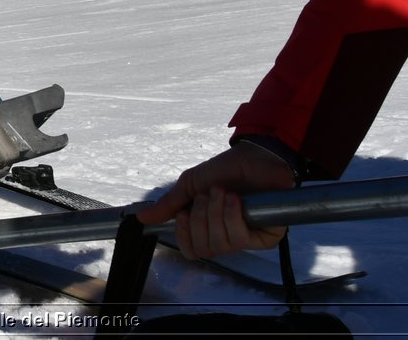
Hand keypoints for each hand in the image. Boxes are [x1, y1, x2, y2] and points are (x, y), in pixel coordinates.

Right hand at [136, 143, 295, 258]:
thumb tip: (141, 218)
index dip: (184, 236)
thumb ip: (169, 204)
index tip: (184, 213)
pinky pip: (240, 239)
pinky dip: (231, 216)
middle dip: (201, 218)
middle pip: (204, 249)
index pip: (192, 251)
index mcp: (207, 229)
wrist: (252, 157)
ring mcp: (248, 239)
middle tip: (208, 195)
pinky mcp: (266, 237)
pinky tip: (235, 199)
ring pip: (221, 244)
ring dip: (216, 213)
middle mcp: (226, 238)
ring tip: (222, 192)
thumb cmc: (224, 170)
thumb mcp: (190, 185)